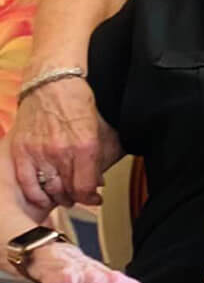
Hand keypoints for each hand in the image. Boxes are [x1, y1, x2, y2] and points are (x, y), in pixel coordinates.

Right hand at [12, 78, 103, 210]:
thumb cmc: (77, 104)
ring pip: (47, 189)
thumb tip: (99, 183)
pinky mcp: (21, 149)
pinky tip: (42, 195)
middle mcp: (60, 151)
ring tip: (62, 195)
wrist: (52, 84)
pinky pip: (25, 181)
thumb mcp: (101, 132)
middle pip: (67, 191)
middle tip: (78, 196)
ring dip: (56, 197)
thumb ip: (102, 159)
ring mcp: (38, 151)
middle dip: (75, 197)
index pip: (85, 188)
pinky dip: (35, 193)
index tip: (94, 198)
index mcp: (84, 147)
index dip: (90, 198)